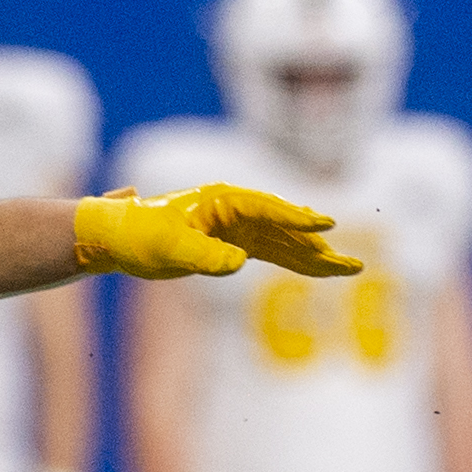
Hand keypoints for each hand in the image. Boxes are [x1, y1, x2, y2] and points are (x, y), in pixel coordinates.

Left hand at [75, 185, 363, 280]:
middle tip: (353, 265)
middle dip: (320, 247)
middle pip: (287, 229)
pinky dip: (298, 264)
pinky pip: (276, 255)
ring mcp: (239, 228)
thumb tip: (239, 264)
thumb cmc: (139, 237)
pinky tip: (322, 271)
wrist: (118, 239)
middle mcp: (236, 211)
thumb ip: (204, 256)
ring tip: (350, 270)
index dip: (297, 220)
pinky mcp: (237, 245)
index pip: (268, 209)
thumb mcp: (168, 247)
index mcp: (222, 201)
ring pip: (287, 244)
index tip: (326, 226)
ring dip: (317, 258)